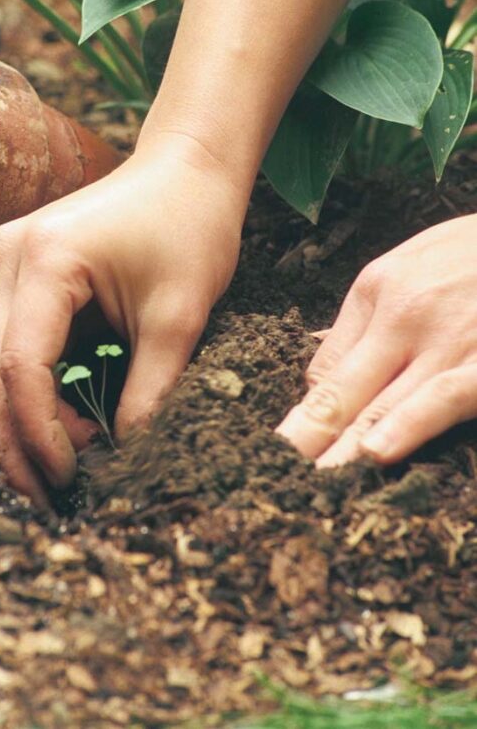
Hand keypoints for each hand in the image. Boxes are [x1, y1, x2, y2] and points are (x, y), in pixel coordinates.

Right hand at [0, 132, 244, 507]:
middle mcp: (9, 257)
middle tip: (48, 497)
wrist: (187, 169)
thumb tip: (126, 459)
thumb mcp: (179, 317)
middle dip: (17, 440)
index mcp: (44, 260)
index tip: (73, 478)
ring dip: (22, 420)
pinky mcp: (21, 272)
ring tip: (57, 472)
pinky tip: (60, 428)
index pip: (21, 366)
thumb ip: (149, 391)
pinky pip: (14, 343)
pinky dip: (33, 389)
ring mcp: (8, 261)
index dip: (41, 433)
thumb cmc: (190, 227)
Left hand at [277, 214, 476, 466]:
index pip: (329, 366)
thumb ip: (365, 317)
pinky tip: (378, 453)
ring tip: (313, 482)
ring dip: (346, 446)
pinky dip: (409, 425)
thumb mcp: (409, 262)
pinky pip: (444, 397)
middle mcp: (405, 315)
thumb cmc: (473, 250)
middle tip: (276, 472)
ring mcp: (449, 341)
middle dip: (308, 435)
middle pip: (346, 388)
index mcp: (380, 290)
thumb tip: (320, 374)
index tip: (285, 449)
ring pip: (386, 403)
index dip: (306, 413)